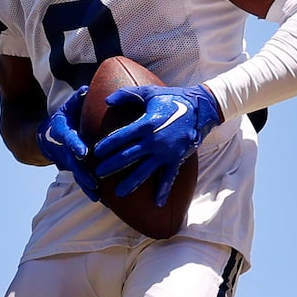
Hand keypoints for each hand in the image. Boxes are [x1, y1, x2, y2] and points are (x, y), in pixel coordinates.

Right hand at [37, 95, 100, 200]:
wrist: (48, 136)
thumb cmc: (64, 118)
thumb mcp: (68, 107)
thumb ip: (77, 99)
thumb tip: (86, 90)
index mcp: (63, 133)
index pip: (69, 139)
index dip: (75, 146)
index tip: (83, 152)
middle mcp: (65, 150)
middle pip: (73, 163)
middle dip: (82, 173)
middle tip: (92, 181)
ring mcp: (69, 161)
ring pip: (77, 175)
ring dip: (86, 185)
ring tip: (97, 195)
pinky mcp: (75, 169)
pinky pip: (82, 180)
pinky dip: (89, 190)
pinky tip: (100, 199)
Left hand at [89, 82, 222, 205]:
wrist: (201, 108)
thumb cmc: (173, 98)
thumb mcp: (149, 92)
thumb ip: (127, 95)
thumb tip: (107, 100)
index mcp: (146, 124)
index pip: (121, 137)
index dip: (107, 145)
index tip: (96, 153)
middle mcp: (154, 141)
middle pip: (128, 156)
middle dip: (111, 166)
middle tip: (98, 174)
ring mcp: (165, 152)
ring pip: (144, 171)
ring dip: (130, 183)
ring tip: (118, 193)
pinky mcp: (176, 159)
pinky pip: (168, 177)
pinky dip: (163, 191)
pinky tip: (157, 203)